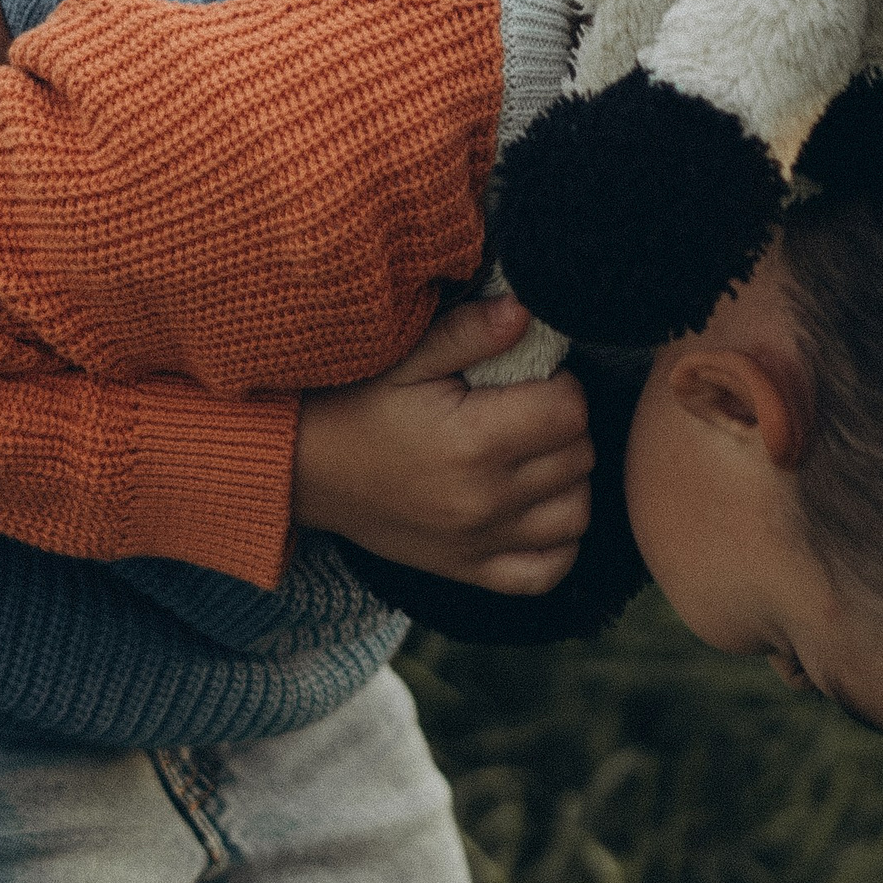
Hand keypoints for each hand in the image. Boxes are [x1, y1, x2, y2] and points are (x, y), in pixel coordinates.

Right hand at [292, 296, 593, 593]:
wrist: (303, 472)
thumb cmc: (355, 407)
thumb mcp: (406, 359)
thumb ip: (470, 332)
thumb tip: (526, 312)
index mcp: (474, 440)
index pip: (571, 411)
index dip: (562, 386)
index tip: (534, 380)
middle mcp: (485, 499)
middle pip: (579, 457)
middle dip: (565, 426)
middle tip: (530, 412)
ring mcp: (481, 542)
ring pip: (576, 513)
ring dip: (567, 481)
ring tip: (535, 456)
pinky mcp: (470, 570)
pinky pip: (549, 570)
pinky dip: (557, 543)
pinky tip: (536, 510)